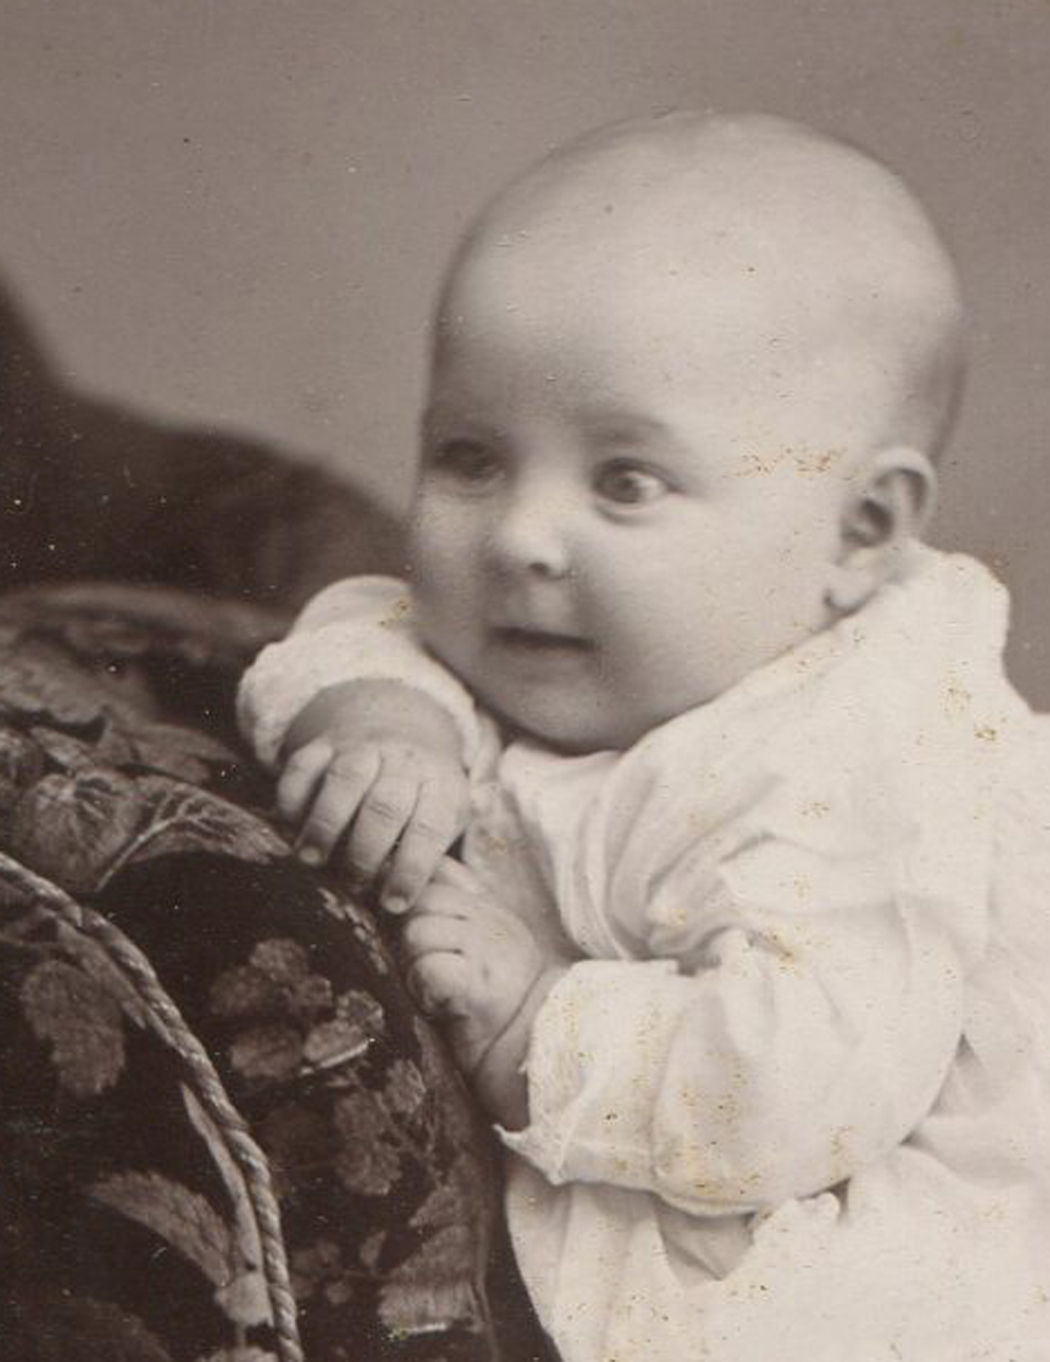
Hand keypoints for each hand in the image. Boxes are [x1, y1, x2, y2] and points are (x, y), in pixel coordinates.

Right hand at [276, 679, 470, 912]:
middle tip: (352, 885)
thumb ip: (430, 849)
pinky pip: (304, 765)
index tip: (393, 903)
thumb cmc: (422, 789)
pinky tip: (290, 827)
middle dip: (365, 853)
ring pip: (345, 780)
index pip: (430, 828)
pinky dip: (292, 798)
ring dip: (325, 825)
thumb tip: (405, 899)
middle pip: (385, 806)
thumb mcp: (445, 811)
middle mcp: (403, 761)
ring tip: (312, 861)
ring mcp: (362, 747)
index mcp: (440, 783)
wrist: (398, 721)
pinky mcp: (324, 744)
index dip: (411, 869)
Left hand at [400, 858, 569, 1124]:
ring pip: (418, 932)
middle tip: (426, 971)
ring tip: (435, 992)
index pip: (439, 870)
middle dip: (408, 936)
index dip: (413, 890)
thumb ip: (449, 913)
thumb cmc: (495, 1007)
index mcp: (490, 908)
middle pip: (420, 901)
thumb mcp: (479, 947)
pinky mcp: (479, 986)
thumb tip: (392, 881)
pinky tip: (440, 1007)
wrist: (535, 1055)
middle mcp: (492, 921)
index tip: (404, 919)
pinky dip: (424, 990)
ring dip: (413, 967)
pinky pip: (428, 969)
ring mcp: (489, 951)